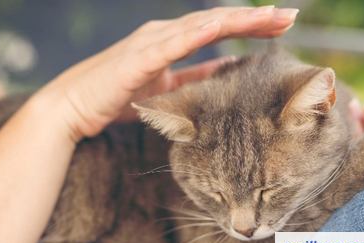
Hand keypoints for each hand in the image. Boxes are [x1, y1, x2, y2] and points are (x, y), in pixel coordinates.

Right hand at [35, 6, 298, 141]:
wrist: (73, 106)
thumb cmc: (115, 96)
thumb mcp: (166, 89)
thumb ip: (194, 78)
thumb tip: (226, 74)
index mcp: (168, 41)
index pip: (215, 29)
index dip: (248, 26)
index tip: (281, 25)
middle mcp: (162, 35)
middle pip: (215, 21)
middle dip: (253, 18)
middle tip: (290, 16)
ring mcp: (149, 43)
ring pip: (200, 26)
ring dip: (236, 20)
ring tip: (270, 18)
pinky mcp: (137, 59)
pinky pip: (172, 44)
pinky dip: (198, 34)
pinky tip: (220, 26)